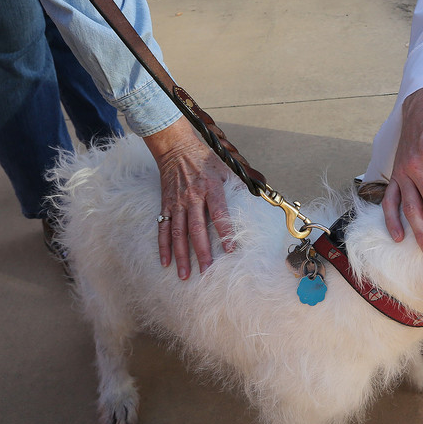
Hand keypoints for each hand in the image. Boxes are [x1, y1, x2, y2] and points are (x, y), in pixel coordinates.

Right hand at [142, 118, 235, 278]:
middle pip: (197, 229)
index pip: (219, 214)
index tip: (231, 250)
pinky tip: (166, 262)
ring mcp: (177, 203)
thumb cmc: (204, 158)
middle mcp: (193, 197)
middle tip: (206, 271)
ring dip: (181, 255)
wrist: (176, 148)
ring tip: (185, 274)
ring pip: (178, 233)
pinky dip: (163, 246)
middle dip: (202, 252)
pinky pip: (163, 228)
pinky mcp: (166, 205)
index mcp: (211, 188)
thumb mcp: (225, 167)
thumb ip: (239, 184)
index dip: (225, 232)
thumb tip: (259, 195)